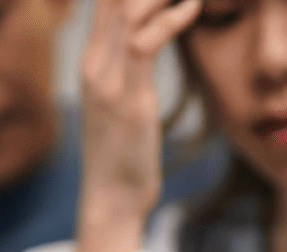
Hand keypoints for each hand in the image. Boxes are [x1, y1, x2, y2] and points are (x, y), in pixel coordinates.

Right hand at [75, 0, 201, 251]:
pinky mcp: (128, 100)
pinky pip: (144, 45)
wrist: (111, 197)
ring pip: (128, 10)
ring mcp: (108, 80)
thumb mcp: (124, 97)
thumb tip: (148, 35)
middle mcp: (94, 62)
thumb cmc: (124, 150)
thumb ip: (131, 61)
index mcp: (93, 59)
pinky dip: (170, 19)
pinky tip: (193, 7)